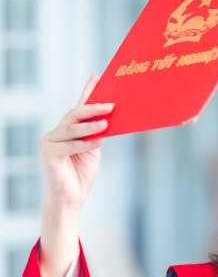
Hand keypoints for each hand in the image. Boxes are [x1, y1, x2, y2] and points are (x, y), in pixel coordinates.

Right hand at [40, 75, 113, 210]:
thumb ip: (97, 134)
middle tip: (110, 105)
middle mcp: (56, 132)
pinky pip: (69, 145)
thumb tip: (109, 117)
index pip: (79, 108)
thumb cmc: (81, 175)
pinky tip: (98, 141)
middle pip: (75, 115)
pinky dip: (84, 143)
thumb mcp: (93, 150)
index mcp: (68, 130)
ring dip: (90, 125)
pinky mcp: (48, 153)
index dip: (87, 92)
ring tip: (106, 123)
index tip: (97, 77)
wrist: (70, 199)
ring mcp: (50, 142)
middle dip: (93, 108)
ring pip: (72, 128)